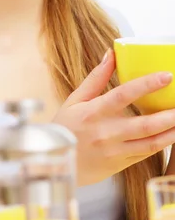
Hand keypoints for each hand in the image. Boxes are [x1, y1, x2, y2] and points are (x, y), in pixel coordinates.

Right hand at [53, 49, 173, 184]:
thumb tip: (111, 54)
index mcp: (94, 112)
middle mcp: (106, 132)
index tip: (167, 76)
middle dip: (170, 115)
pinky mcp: (120, 164)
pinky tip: (172, 135)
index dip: (147, 85)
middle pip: (145, 124)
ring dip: (172, 133)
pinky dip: (161, 145)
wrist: (57, 163)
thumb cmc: (65, 128)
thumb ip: (96, 78)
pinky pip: (146, 154)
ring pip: (151, 143)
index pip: (124, 95)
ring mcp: (115, 151)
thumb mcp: (75, 100)